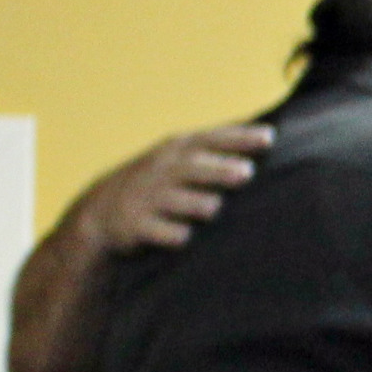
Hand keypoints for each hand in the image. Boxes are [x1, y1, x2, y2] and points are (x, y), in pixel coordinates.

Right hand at [69, 124, 272, 252]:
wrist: (101, 209)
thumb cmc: (158, 180)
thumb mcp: (179, 158)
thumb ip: (217, 148)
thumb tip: (270, 136)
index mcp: (178, 149)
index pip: (212, 139)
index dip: (239, 137)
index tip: (269, 137)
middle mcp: (162, 170)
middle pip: (192, 167)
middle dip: (218, 170)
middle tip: (246, 172)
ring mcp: (146, 197)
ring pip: (173, 199)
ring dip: (194, 202)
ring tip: (214, 206)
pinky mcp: (135, 225)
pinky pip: (154, 230)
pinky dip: (169, 233)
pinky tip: (184, 236)